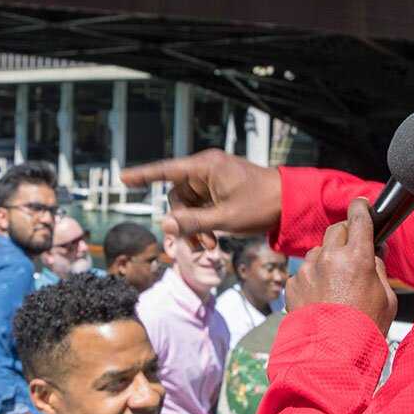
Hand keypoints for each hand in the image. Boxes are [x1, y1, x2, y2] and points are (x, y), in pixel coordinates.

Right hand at [121, 150, 281, 242]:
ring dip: (194, 227)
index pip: (166, 170)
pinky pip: (200, 208)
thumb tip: (164, 224)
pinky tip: (213, 241)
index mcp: (206, 166)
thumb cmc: (261, 205)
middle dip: (183, 222)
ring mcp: (212, 181)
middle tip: (199, 245)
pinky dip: (203, 225)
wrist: (291, 204)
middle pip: (177, 196)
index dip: (143, 176)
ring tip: (210, 247)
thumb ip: (192, 222)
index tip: (122, 178)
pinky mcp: (219, 191)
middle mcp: (206, 170)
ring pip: (187, 206)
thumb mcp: (225, 218)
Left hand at [286, 198, 396, 335]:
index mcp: (357, 257)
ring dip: (327, 259)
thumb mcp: (387, 298)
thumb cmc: (364, 330)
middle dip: (345, 235)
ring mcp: (307, 270)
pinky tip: (321, 299)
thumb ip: (378, 269)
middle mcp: (329, 258)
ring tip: (337, 286)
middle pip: (336, 229)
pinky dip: (312, 279)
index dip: (361, 209)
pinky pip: (304, 272)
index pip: (359, 218)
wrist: (331, 357)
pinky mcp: (292, 284)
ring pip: (318, 251)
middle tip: (353, 251)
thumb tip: (372, 252)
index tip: (362, 206)